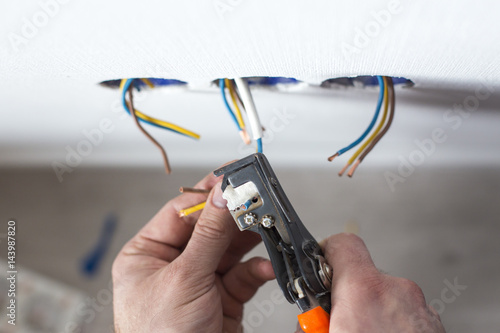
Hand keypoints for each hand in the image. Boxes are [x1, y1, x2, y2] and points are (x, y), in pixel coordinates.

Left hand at [112, 171, 274, 332]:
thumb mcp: (184, 278)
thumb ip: (209, 234)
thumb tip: (223, 193)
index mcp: (148, 255)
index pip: (181, 212)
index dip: (208, 193)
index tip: (232, 175)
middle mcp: (173, 265)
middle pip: (209, 228)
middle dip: (234, 216)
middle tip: (256, 199)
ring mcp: (199, 282)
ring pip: (230, 249)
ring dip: (250, 240)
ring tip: (266, 226)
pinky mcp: (223, 299)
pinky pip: (244, 275)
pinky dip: (257, 270)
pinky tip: (266, 267)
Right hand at [296, 233, 444, 332]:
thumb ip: (309, 321)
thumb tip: (307, 320)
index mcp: (364, 292)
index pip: (343, 244)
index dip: (326, 252)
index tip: (318, 266)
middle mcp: (397, 292)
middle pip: (361, 276)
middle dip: (346, 297)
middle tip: (337, 323)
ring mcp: (421, 309)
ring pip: (384, 296)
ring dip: (371, 313)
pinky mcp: (435, 324)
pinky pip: (405, 313)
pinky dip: (391, 324)